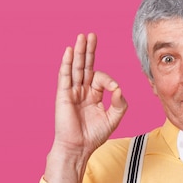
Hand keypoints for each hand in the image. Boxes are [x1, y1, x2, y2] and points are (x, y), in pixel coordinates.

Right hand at [53, 33, 127, 154]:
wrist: (79, 148)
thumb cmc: (94, 135)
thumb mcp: (113, 118)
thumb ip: (119, 103)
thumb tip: (118, 88)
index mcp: (93, 94)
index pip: (101, 78)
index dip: (109, 81)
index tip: (114, 90)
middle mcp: (82, 90)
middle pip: (85, 66)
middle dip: (89, 50)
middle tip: (91, 35)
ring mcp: (71, 92)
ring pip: (75, 67)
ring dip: (79, 52)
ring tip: (81, 37)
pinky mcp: (63, 95)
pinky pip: (64, 76)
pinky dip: (66, 63)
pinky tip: (68, 52)